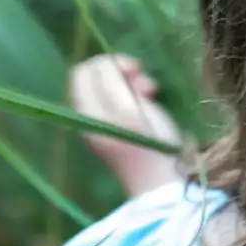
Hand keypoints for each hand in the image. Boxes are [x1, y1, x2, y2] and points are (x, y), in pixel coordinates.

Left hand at [68, 54, 182, 194]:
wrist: (162, 182)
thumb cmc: (149, 148)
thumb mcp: (130, 111)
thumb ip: (113, 84)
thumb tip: (107, 63)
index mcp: (87, 112)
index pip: (82, 73)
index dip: (107, 63)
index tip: (132, 69)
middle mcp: (90, 114)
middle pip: (95, 76)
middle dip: (120, 70)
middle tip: (141, 76)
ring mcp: (105, 119)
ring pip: (111, 83)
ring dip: (132, 80)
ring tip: (151, 89)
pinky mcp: (122, 123)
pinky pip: (122, 95)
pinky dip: (137, 90)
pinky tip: (152, 95)